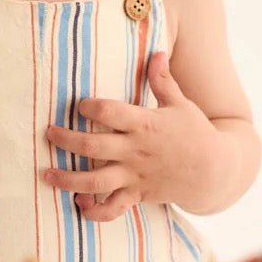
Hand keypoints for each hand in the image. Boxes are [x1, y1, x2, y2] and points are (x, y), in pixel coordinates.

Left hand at [44, 52, 222, 220]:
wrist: (214, 171)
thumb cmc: (195, 133)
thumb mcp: (180, 104)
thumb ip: (163, 80)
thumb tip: (157, 50)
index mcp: (144, 124)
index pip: (109, 112)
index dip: (89, 106)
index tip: (80, 105)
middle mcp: (135, 151)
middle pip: (92, 146)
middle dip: (66, 139)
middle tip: (49, 133)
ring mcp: (134, 175)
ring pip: (95, 181)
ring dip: (68, 179)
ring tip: (48, 174)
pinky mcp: (137, 194)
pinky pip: (112, 209)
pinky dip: (94, 211)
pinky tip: (79, 204)